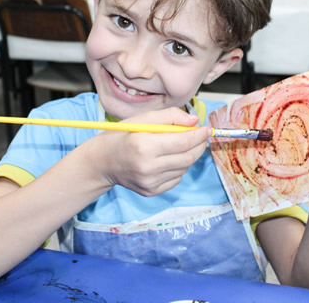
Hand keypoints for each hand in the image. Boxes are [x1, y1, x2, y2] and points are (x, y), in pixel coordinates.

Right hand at [85, 107, 210, 195]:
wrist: (102, 162)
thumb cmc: (122, 136)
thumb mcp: (142, 118)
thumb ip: (170, 116)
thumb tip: (195, 121)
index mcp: (143, 145)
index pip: (183, 142)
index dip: (199, 135)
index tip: (207, 128)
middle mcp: (147, 167)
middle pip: (188, 157)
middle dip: (199, 145)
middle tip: (201, 135)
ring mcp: (150, 182)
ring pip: (184, 168)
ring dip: (188, 155)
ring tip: (177, 145)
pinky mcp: (151, 192)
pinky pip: (176, 178)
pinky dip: (178, 167)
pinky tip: (166, 159)